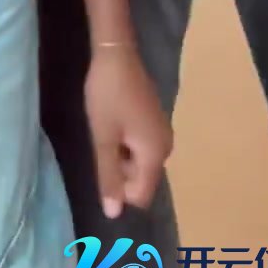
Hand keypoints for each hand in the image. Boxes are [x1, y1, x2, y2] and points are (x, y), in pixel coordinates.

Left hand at [85, 46, 171, 219]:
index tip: (102, 164)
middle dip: (119, 170)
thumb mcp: (104, 137)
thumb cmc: (108, 96)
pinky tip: (112, 122)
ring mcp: (161, 132)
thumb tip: (114, 214)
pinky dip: (125, 141)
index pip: (140, 194)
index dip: (118, 188)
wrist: (117, 53)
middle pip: (140, 178)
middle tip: (102, 143)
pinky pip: (140, 145)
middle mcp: (165, 147)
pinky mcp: (154, 120)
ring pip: (139, 161)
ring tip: (106, 131)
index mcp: (155, 155)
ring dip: (120, 154)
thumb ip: (109, 176)